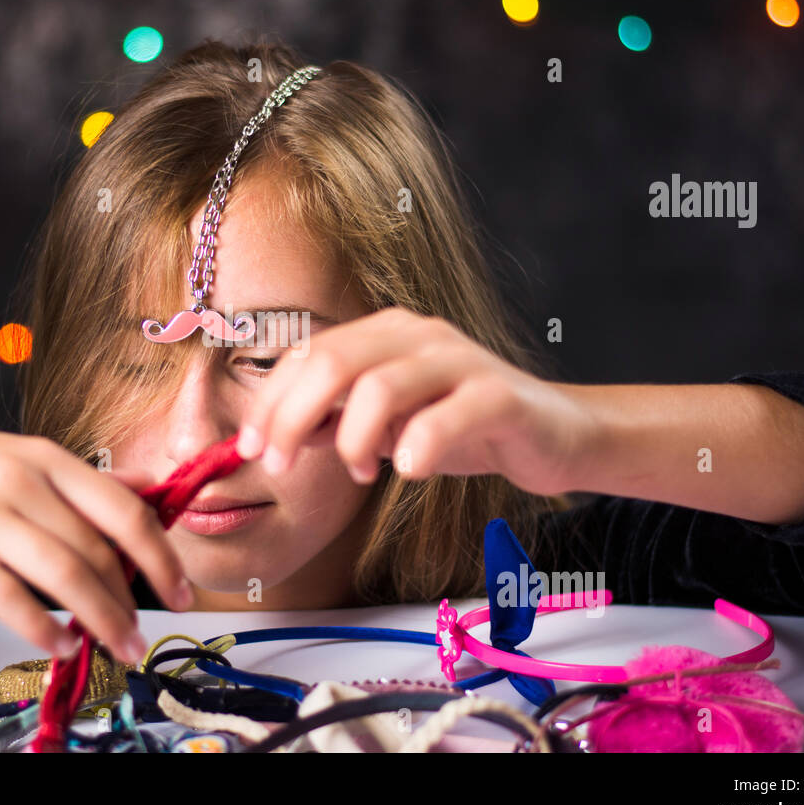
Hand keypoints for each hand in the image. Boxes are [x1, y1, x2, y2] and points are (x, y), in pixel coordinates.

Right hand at [0, 413, 191, 663]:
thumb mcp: (13, 457)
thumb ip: (76, 482)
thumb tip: (144, 492)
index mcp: (44, 457)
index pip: (125, 509)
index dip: (162, 556)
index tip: (180, 590)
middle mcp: (20, 479)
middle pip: (97, 550)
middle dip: (131, 602)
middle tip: (142, 637)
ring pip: (62, 574)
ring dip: (97, 620)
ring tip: (113, 648)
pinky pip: (5, 596)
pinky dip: (39, 627)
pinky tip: (55, 645)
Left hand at [236, 306, 595, 495]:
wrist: (553, 434)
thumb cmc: (463, 427)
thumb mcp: (388, 426)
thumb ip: (336, 423)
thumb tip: (274, 437)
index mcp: (385, 333)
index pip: (309, 354)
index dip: (270, 401)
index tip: (250, 448)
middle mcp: (418, 334)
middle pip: (334, 362)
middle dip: (293, 417)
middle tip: (281, 464)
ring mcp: (460, 360)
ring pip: (381, 386)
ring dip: (353, 439)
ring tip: (358, 472)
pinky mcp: (499, 395)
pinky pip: (448, 416)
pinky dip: (418, 446)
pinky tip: (409, 471)